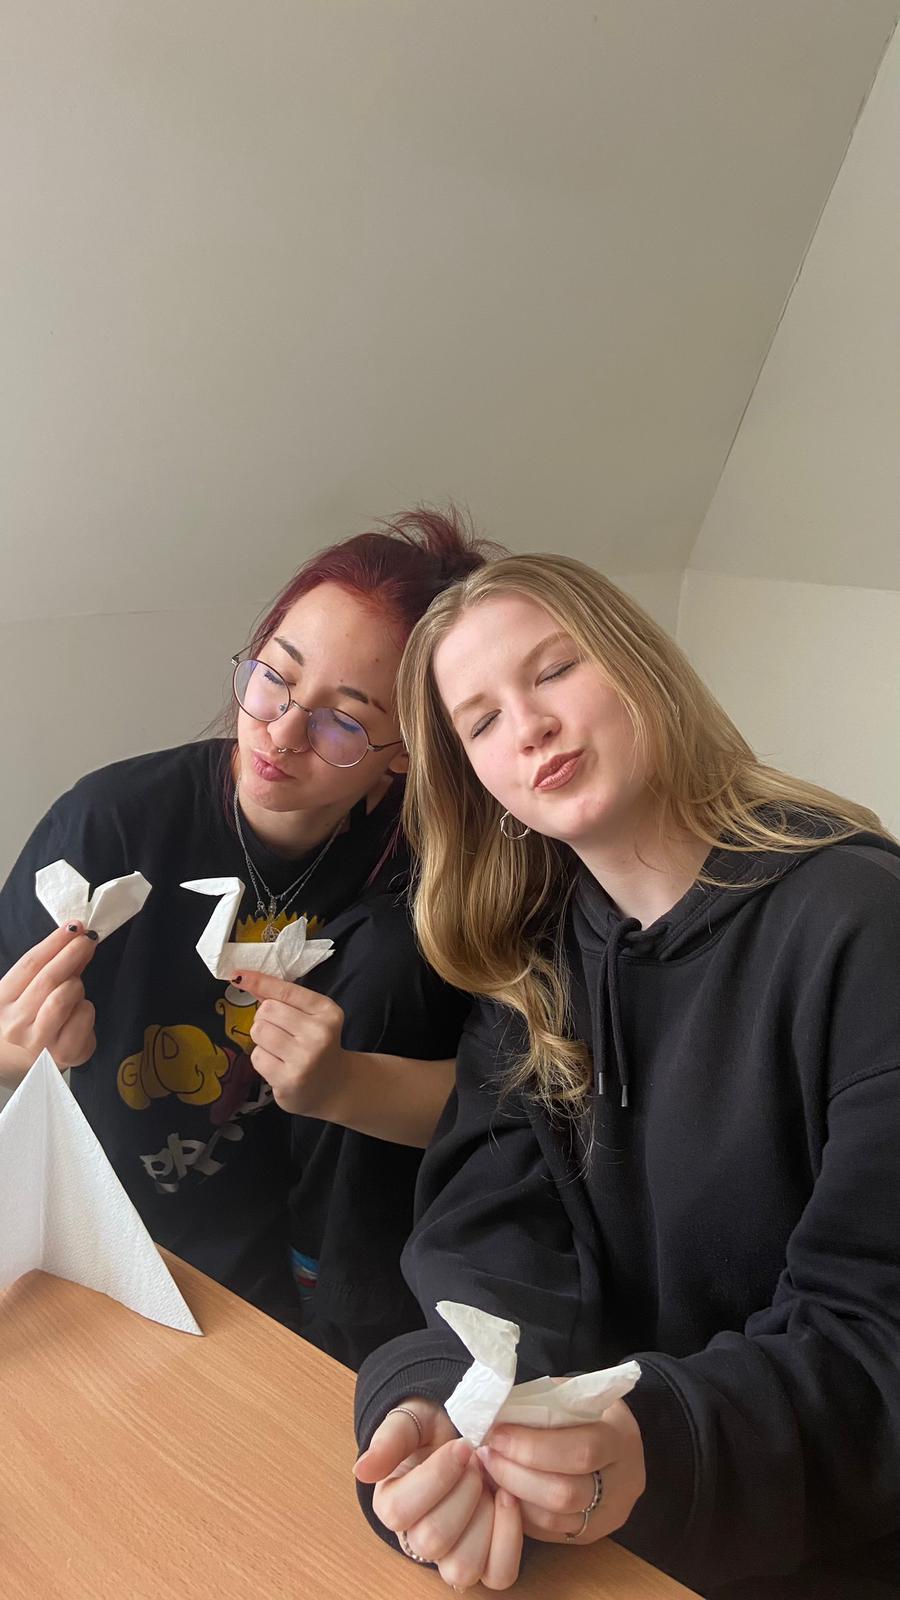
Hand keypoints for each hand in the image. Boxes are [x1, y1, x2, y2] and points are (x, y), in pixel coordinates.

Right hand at [0, 922, 97, 1085]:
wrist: (22, 1061)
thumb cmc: (27, 1019)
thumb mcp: (28, 990)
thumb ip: (51, 966)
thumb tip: (78, 937)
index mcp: (1, 1002)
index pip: (30, 964)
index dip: (54, 942)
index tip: (73, 926)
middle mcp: (15, 1025)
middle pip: (48, 980)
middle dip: (71, 954)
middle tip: (87, 941)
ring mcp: (39, 1043)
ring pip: (66, 996)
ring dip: (76, 984)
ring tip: (74, 987)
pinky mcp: (64, 1055)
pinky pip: (84, 1016)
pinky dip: (87, 1007)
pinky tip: (79, 1010)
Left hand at [229, 968, 347, 1117]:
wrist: (333, 1086)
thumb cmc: (316, 1045)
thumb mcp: (310, 1017)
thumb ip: (282, 999)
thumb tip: (244, 979)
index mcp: (326, 1011)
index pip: (285, 990)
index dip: (259, 981)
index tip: (237, 975)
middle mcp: (319, 1033)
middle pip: (267, 1010)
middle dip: (265, 1019)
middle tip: (280, 1032)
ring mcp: (305, 1058)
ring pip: (259, 1031)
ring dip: (262, 1039)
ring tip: (279, 1050)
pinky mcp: (289, 1080)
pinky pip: (257, 1056)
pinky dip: (262, 1059)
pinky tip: (279, 1065)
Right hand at [355, 1399, 522, 1590]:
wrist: (465, 1436)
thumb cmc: (433, 1432)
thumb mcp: (410, 1423)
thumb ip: (388, 1442)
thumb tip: (360, 1470)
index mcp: (390, 1505)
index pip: (399, 1511)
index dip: (437, 1477)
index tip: (462, 1445)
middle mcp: (417, 1539)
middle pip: (433, 1540)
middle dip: (464, 1492)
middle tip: (476, 1462)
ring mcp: (451, 1556)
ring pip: (462, 1567)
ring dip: (484, 1518)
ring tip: (489, 1484)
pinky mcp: (486, 1561)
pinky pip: (499, 1574)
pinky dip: (509, 1539)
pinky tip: (507, 1500)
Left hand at [477, 1398, 645, 1545]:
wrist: (618, 1441)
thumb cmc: (587, 1411)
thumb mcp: (571, 1395)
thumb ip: (539, 1407)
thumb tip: (493, 1418)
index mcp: (621, 1439)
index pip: (581, 1450)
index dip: (533, 1447)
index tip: (497, 1434)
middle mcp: (622, 1484)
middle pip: (564, 1493)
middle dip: (516, 1474)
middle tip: (486, 1454)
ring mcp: (608, 1516)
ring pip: (553, 1520)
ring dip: (512, 1495)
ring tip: (488, 1470)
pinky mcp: (590, 1535)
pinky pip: (548, 1533)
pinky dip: (519, 1511)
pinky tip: (501, 1489)